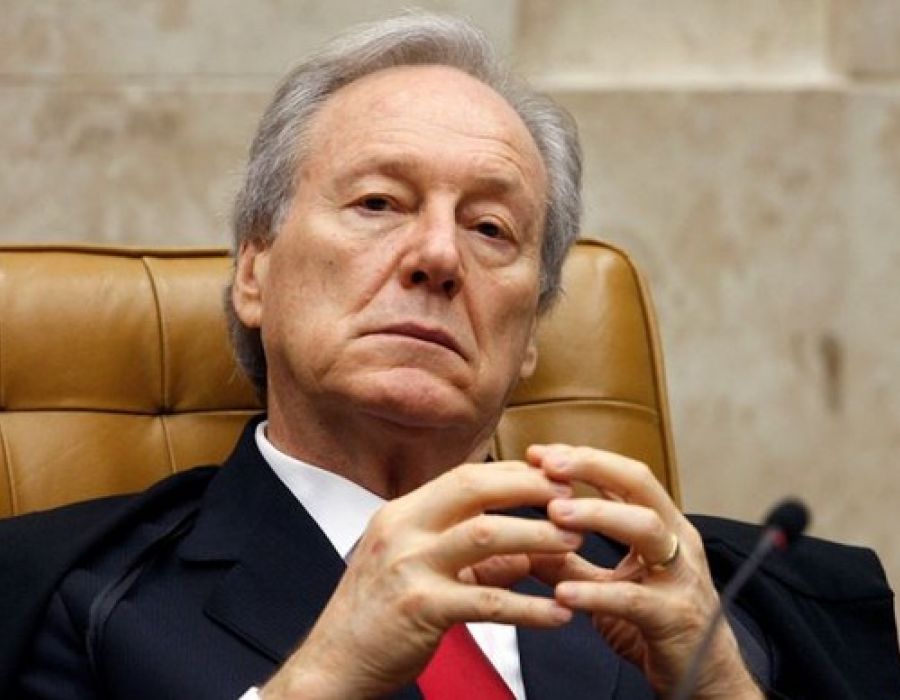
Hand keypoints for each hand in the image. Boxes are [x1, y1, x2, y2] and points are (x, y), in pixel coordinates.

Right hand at [261, 460, 581, 698]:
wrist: (335, 662)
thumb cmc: (378, 614)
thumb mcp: (417, 569)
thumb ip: (471, 557)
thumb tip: (525, 551)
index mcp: (402, 514)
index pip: (464, 476)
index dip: (513, 473)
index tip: (552, 478)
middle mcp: (402, 530)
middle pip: (474, 488)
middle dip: (529, 487)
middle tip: (572, 497)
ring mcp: (409, 566)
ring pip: (485, 535)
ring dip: (537, 535)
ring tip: (575, 543)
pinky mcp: (420, 609)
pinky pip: (487, 602)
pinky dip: (529, 607)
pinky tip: (559, 614)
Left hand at [528, 445, 762, 699]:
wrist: (703, 679)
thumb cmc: (655, 622)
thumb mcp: (608, 584)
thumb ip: (569, 560)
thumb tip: (521, 540)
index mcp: (663, 525)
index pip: (624, 475)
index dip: (583, 458)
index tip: (539, 453)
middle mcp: (676, 541)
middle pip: (639, 484)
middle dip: (592, 467)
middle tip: (547, 465)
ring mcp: (680, 576)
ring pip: (645, 528)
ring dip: (597, 514)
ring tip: (554, 514)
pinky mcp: (674, 617)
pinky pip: (633, 598)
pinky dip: (596, 594)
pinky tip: (563, 593)